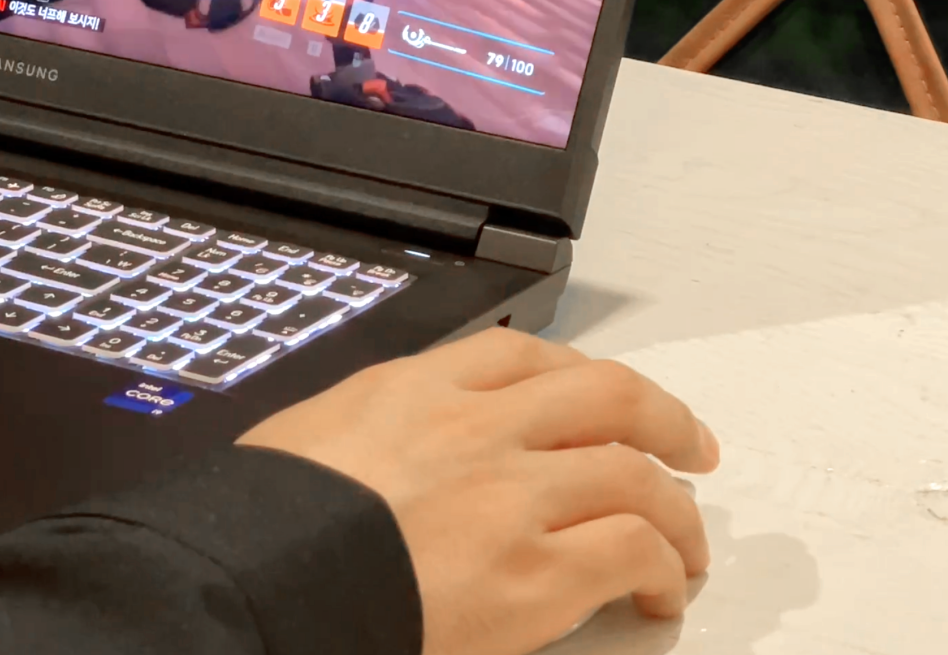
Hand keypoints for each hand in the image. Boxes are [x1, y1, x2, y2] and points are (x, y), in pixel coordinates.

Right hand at [239, 327, 718, 654]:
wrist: (256, 578)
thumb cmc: (263, 522)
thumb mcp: (309, 437)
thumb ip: (370, 433)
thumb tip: (383, 454)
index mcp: (414, 389)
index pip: (524, 355)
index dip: (581, 376)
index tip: (604, 395)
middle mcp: (476, 429)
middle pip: (607, 398)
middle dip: (665, 421)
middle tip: (691, 448)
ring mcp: (511, 497)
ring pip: (638, 477)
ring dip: (677, 513)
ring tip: (685, 546)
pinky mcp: (533, 574)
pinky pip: (632, 553)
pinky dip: (660, 571)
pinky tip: (657, 593)